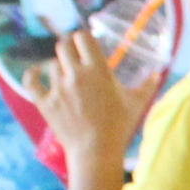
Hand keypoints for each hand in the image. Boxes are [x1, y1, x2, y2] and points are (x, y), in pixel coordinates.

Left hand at [42, 31, 147, 169]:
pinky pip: (31, 81)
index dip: (83, 37)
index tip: (86, 42)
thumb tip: (157, 73)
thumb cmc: (120, 127)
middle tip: (73, 52)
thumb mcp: (137, 104)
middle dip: (68, 46)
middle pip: (63, 45)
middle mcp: (75, 75)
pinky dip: (33, 75)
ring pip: (51, 65)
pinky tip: (37, 73)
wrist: (96, 152)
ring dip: (59, 67)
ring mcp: (57, 88)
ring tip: (67, 76)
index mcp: (98, 70)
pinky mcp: (45, 102)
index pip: (83, 38)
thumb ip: (148, 85)